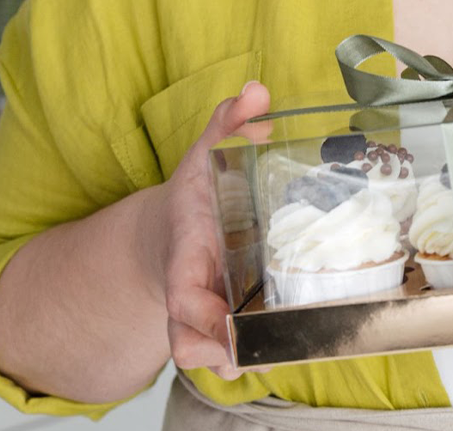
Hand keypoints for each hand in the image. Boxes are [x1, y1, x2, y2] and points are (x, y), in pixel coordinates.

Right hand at [141, 81, 271, 379]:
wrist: (179, 226)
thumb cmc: (197, 195)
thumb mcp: (207, 152)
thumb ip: (228, 124)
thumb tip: (256, 92)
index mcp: (185, 254)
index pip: (181, 291)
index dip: (199, 313)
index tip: (224, 321)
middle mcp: (189, 291)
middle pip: (190, 336)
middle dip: (220, 348)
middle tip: (259, 349)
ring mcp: (203, 313)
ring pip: (207, 355)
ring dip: (235, 360)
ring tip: (270, 354)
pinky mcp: (220, 324)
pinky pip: (223, 354)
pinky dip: (244, 359)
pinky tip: (272, 353)